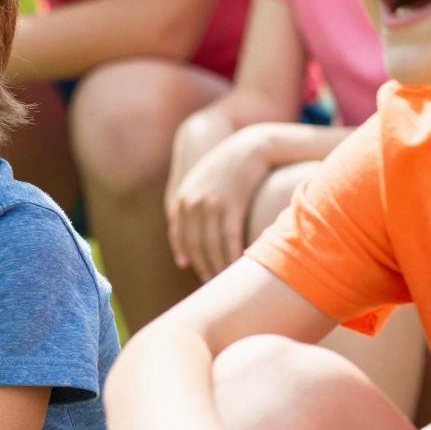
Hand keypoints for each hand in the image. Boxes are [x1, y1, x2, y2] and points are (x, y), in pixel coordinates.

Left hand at [168, 126, 276, 281]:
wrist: (250, 147)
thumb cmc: (227, 167)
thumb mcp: (200, 182)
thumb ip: (189, 203)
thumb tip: (182, 224)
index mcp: (181, 199)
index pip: (180, 237)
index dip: (187, 255)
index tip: (192, 269)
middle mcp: (191, 203)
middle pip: (195, 246)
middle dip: (203, 266)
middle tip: (212, 282)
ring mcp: (210, 204)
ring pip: (211, 246)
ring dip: (218, 266)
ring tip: (225, 279)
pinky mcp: (230, 205)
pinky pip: (229, 239)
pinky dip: (232, 256)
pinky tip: (237, 267)